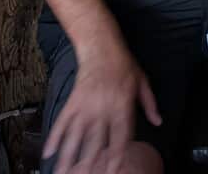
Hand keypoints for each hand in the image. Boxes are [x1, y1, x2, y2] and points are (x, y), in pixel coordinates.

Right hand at [43, 48, 161, 173]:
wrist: (101, 46)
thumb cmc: (123, 64)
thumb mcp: (143, 82)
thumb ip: (150, 104)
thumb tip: (158, 122)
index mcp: (121, 105)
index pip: (120, 136)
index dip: (116, 155)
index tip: (111, 171)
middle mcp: (102, 108)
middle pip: (95, 141)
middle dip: (89, 163)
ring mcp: (85, 106)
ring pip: (75, 136)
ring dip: (68, 156)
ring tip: (62, 173)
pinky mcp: (72, 101)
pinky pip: (62, 122)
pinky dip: (55, 138)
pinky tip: (49, 152)